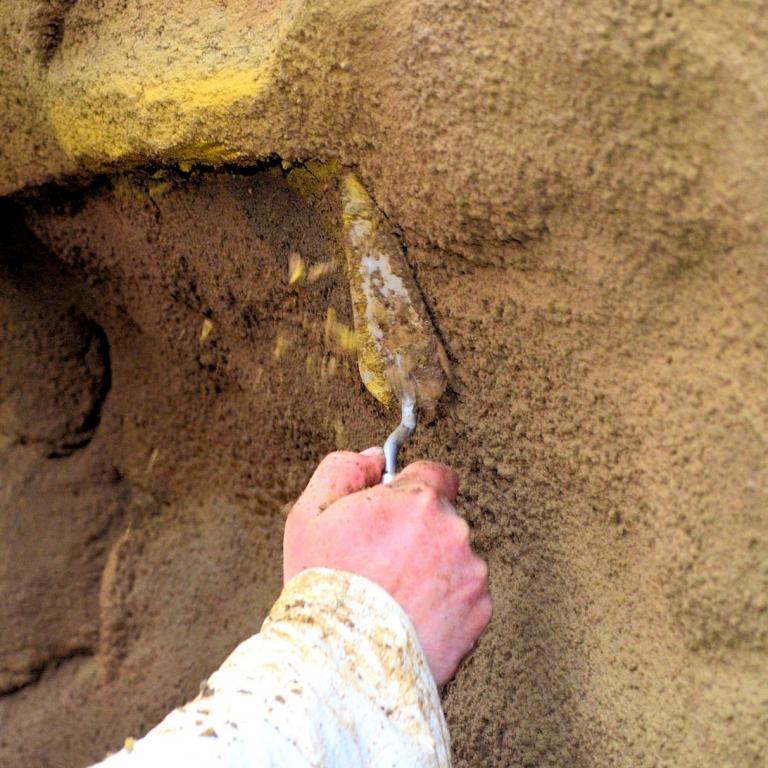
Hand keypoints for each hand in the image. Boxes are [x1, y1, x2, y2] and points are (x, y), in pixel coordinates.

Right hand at [283, 448, 491, 685]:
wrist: (342, 662)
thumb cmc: (324, 586)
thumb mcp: (311, 513)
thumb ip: (344, 469)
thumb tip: (374, 458)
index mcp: (419, 500)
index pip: (436, 474)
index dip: (411, 491)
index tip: (395, 511)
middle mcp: (454, 531)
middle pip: (443, 518)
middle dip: (419, 532)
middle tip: (382, 562)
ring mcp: (472, 574)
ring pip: (455, 558)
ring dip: (434, 568)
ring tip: (394, 596)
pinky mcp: (480, 613)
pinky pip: (465, 596)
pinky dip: (445, 604)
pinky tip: (411, 618)